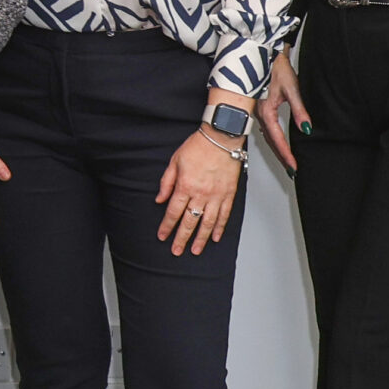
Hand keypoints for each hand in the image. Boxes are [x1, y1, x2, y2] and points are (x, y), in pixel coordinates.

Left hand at [156, 129, 243, 254]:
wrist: (221, 138)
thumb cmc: (197, 147)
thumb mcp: (174, 162)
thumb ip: (166, 183)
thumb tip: (159, 200)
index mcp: (185, 186)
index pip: (174, 212)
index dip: (167, 226)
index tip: (162, 236)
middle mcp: (201, 194)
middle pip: (190, 221)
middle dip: (182, 238)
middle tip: (177, 251)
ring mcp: (217, 195)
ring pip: (208, 222)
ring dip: (201, 238)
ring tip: (195, 250)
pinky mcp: (229, 194)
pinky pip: (225, 215)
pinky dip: (220, 228)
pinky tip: (215, 237)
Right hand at [260, 53, 310, 171]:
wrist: (262, 52)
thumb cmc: (275, 67)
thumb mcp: (291, 89)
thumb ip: (299, 110)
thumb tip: (306, 129)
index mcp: (265, 111)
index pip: (277, 139)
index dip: (286, 154)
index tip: (293, 167)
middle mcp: (259, 114)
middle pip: (271, 141)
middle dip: (281, 156)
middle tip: (291, 170)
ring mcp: (257, 111)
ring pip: (267, 136)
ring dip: (277, 149)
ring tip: (286, 160)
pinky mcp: (259, 107)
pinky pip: (265, 128)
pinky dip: (273, 139)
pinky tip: (277, 142)